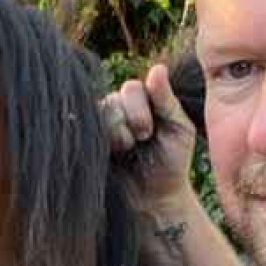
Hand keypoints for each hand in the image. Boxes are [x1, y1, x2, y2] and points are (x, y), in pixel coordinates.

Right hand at [101, 63, 196, 206]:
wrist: (155, 198)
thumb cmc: (171, 163)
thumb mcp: (179, 129)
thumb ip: (167, 100)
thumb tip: (157, 67)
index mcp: (142, 102)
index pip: (131, 88)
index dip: (140, 109)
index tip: (150, 132)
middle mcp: (119, 109)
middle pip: (113, 100)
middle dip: (129, 122)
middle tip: (140, 142)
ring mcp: (102, 126)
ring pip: (99, 114)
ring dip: (116, 136)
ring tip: (127, 152)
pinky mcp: (89, 142)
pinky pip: (86, 130)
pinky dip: (102, 142)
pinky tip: (112, 155)